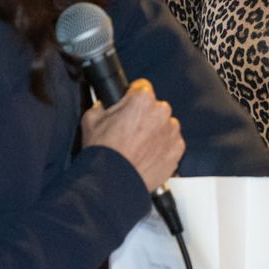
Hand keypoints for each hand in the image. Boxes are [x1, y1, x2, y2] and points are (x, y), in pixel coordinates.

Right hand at [82, 79, 183, 193]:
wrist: (112, 181)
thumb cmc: (104, 152)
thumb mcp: (91, 119)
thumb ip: (103, 105)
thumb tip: (105, 104)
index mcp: (142, 100)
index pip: (142, 87)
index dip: (132, 96)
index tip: (129, 106)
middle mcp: (161, 113)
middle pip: (155, 107)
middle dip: (145, 115)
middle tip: (130, 130)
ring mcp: (171, 132)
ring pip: (166, 125)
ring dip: (156, 131)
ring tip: (139, 146)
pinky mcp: (177, 151)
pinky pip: (172, 143)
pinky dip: (163, 148)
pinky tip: (147, 155)